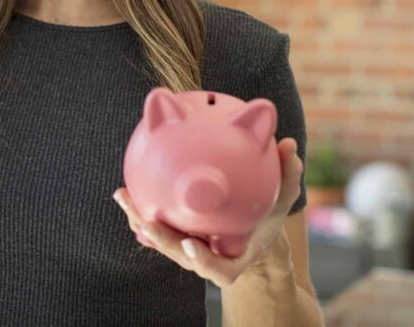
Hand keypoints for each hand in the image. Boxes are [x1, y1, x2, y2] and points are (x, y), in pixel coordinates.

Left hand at [112, 137, 302, 288]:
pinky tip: (125, 187)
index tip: (190, 245)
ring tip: (123, 196)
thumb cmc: (266, 219)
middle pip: (180, 255)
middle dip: (162, 241)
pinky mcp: (173, 236)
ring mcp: (187, 250)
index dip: (203, 261)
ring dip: (139, 220)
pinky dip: (139, 209)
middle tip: (148, 222)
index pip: (219, 269)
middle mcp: (206, 258)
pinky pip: (154, 225)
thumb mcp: (281, 200)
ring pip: (159, 241)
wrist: (250, 234)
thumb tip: (290, 144)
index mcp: (234, 258)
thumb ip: (288, 176)